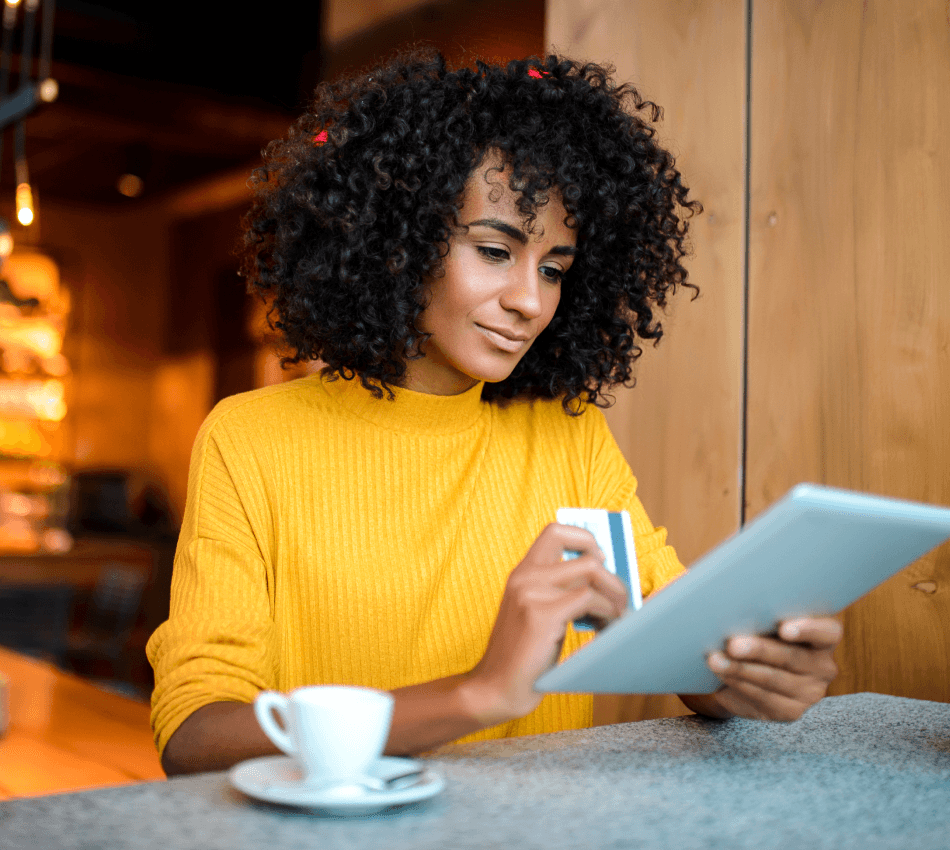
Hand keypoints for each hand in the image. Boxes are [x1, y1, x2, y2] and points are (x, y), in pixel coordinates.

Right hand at [464, 523, 628, 724]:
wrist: (495, 688)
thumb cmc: (523, 655)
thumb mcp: (537, 612)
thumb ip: (559, 591)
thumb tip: (602, 578)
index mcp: (523, 573)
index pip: (556, 531)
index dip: (585, 539)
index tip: (601, 562)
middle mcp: (525, 576)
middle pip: (587, 553)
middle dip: (613, 577)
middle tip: (618, 601)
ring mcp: (531, 592)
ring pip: (593, 572)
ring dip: (615, 596)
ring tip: (614, 618)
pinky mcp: (541, 614)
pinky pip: (589, 599)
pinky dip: (607, 613)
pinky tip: (604, 629)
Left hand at [684, 617, 842, 721]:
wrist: (752, 666)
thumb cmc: (758, 628)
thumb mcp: (762, 615)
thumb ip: (756, 606)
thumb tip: (717, 590)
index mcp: (824, 636)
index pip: (828, 632)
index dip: (809, 629)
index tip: (783, 628)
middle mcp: (823, 666)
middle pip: (792, 658)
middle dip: (759, 650)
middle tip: (732, 644)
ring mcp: (809, 692)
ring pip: (772, 680)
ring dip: (740, 669)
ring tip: (714, 659)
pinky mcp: (789, 711)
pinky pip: (761, 698)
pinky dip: (737, 683)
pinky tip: (720, 672)